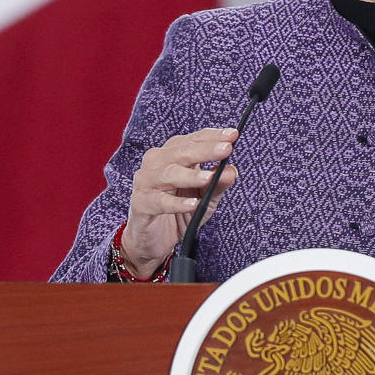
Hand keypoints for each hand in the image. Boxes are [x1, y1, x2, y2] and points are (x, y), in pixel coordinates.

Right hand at [121, 128, 238, 276]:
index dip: (213, 136)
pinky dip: (176, 203)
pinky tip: (192, 204)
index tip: (233, 135)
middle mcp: (157, 163)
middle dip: (205, 150)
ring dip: (190, 175)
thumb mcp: (206, 198)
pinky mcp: (140, 204)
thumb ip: (218, 184)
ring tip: (208, 178)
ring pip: (168, 173)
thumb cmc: (179, 211)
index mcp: (173, 155)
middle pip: (181, 152)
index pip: (194, 140)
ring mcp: (146, 182)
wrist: (154, 240)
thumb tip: (232, 170)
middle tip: (226, 149)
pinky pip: (159, 201)